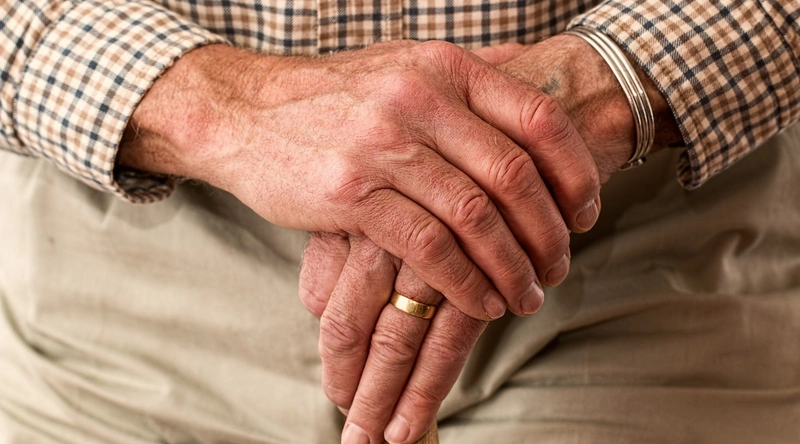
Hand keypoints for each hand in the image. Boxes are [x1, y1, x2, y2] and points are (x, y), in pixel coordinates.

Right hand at [299, 36, 683, 443]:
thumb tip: (529, 64)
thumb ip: (467, 69)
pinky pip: (428, 246)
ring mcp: (383, 145)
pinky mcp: (351, 193)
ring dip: (511, 266)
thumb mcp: (402, 63)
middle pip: (513, 174)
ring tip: (526, 295)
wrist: (245, 112)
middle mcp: (419, 98)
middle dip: (548, 231)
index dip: (576, 170)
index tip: (586, 212)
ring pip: (474, 216)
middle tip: (558, 267)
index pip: (538, 117)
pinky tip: (480, 302)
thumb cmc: (334, 98)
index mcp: (443, 66)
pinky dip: (464, 282)